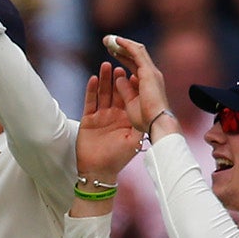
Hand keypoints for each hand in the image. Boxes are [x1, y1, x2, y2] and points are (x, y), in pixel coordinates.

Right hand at [75, 62, 142, 183]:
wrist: (98, 172)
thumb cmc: (117, 159)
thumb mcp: (133, 141)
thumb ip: (140, 126)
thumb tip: (150, 113)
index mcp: (126, 118)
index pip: (129, 96)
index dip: (130, 83)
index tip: (132, 70)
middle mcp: (114, 115)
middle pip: (115, 91)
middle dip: (116, 78)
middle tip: (118, 64)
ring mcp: (100, 116)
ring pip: (102, 93)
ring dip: (104, 80)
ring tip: (106, 66)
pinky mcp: (88, 119)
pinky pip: (90, 101)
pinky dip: (92, 90)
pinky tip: (94, 78)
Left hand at [102, 35, 172, 134]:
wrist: (157, 123)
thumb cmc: (146, 119)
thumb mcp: (131, 103)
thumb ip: (125, 90)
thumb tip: (119, 79)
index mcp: (149, 83)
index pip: (135, 64)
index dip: (123, 57)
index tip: (112, 52)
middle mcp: (152, 75)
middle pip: (136, 55)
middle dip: (122, 47)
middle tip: (108, 40)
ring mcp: (151, 72)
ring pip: (137, 50)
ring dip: (122, 43)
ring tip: (109, 38)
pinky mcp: (148, 71)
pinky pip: (136, 53)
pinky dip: (126, 45)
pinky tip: (116, 40)